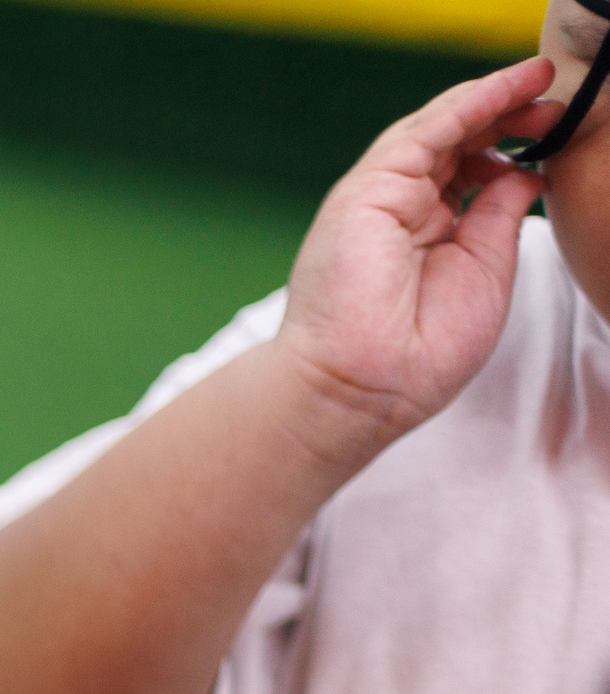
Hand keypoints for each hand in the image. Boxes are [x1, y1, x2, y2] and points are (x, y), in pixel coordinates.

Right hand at [274, 58, 559, 457]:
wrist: (361, 388)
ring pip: (441, 128)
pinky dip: (467, 105)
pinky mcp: (368, 191)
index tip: (554, 129)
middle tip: (555, 101)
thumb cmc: (416, 355)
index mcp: (428, 230)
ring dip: (494, 100)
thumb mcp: (483, 273)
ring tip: (540, 82)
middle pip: (458, 141)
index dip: (512, 144)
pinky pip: (424, 133)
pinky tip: (506, 89)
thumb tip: (525, 173)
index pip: (471, 168)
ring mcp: (382, 197)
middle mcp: (402, 207)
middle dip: (509, 115)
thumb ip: (499, 219)